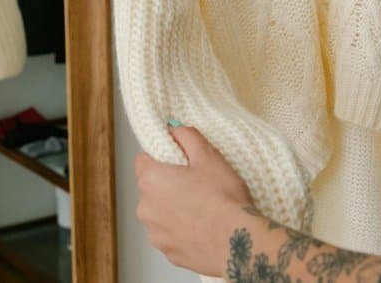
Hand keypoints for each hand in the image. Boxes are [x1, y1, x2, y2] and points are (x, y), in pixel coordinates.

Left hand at [134, 125, 253, 275]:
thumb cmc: (223, 197)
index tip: (181, 161)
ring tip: (204, 209)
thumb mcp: (208, 156)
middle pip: (152, 187)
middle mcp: (145, 208)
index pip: (143, 159)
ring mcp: (155, 233)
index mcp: (151, 180)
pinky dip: (182, 230)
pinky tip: (203, 228)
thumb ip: (187, 136)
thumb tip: (173, 128)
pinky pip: (170, 235)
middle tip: (198, 184)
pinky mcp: (168, 253)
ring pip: (160, 213)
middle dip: (169, 184)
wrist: (237, 241)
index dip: (162, 157)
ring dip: (174, 209)